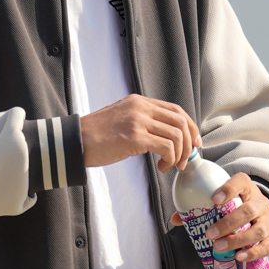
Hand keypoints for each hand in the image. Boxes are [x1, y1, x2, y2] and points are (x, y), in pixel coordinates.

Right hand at [81, 95, 199, 171]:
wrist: (74, 141)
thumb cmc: (96, 136)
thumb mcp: (122, 118)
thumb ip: (142, 120)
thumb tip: (165, 136)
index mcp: (139, 101)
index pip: (176, 109)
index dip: (190, 127)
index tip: (194, 143)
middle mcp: (141, 107)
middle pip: (181, 121)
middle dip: (189, 143)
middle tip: (185, 160)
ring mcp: (138, 120)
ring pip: (177, 134)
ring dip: (180, 154)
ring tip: (170, 166)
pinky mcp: (134, 136)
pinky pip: (166, 147)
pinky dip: (170, 159)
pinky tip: (161, 167)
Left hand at [171, 172, 268, 261]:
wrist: (264, 215)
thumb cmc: (237, 208)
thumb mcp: (224, 203)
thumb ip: (200, 209)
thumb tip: (174, 219)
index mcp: (247, 189)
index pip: (241, 182)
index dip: (228, 189)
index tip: (214, 200)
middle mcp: (261, 202)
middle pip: (248, 210)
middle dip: (228, 223)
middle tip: (210, 234)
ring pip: (259, 229)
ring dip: (238, 240)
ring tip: (219, 247)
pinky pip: (268, 245)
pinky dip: (254, 252)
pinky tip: (239, 257)